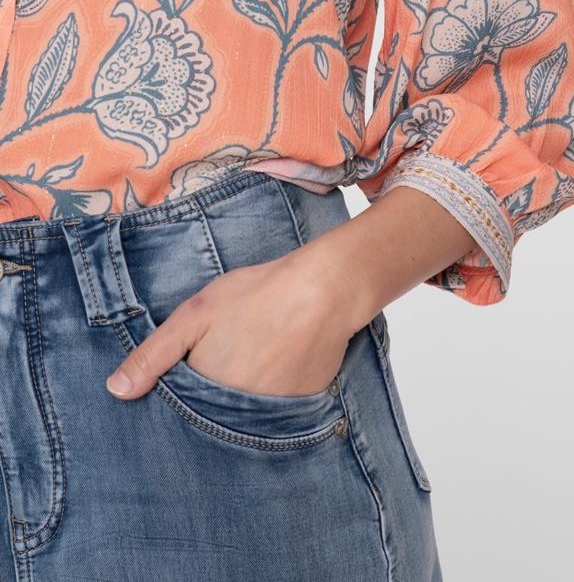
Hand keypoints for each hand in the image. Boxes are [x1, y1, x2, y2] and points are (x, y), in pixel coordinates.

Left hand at [105, 244, 351, 399]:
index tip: (196, 362)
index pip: (183, 407)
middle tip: (233, 351)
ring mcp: (272, 416)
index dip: (186, 386)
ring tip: (257, 354)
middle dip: (216, 390)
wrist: (324, 290)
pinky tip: (280, 359)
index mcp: (207, 394)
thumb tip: (115, 392)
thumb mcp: (196, 314)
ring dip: (244, 393)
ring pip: (246, 413)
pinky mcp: (301, 409)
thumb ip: (153, 355)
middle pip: (215, 413)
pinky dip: (274, 390)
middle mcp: (238, 416)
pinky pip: (277, 410)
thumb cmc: (256, 295)